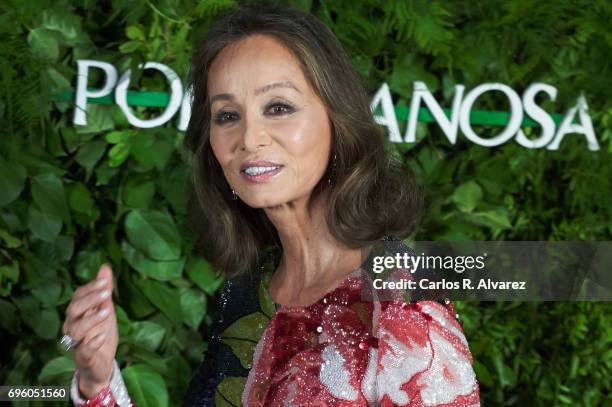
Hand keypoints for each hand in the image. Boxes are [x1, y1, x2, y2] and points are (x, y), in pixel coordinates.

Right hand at [62, 264, 118, 398]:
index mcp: (77, 314)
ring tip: (106, 312)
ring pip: (75, 330)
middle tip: (106, 294)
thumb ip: (104, 290)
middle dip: (89, 300)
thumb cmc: (100, 333)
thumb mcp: (105, 309)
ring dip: (91, 320)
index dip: (90, 288)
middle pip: (72, 310)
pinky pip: (84, 350)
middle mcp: (72, 327)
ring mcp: (76, 343)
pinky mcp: (84, 358)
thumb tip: (104, 267)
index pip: (77, 296)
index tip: (104, 282)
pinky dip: (93, 342)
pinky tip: (103, 335)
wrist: (101, 364)